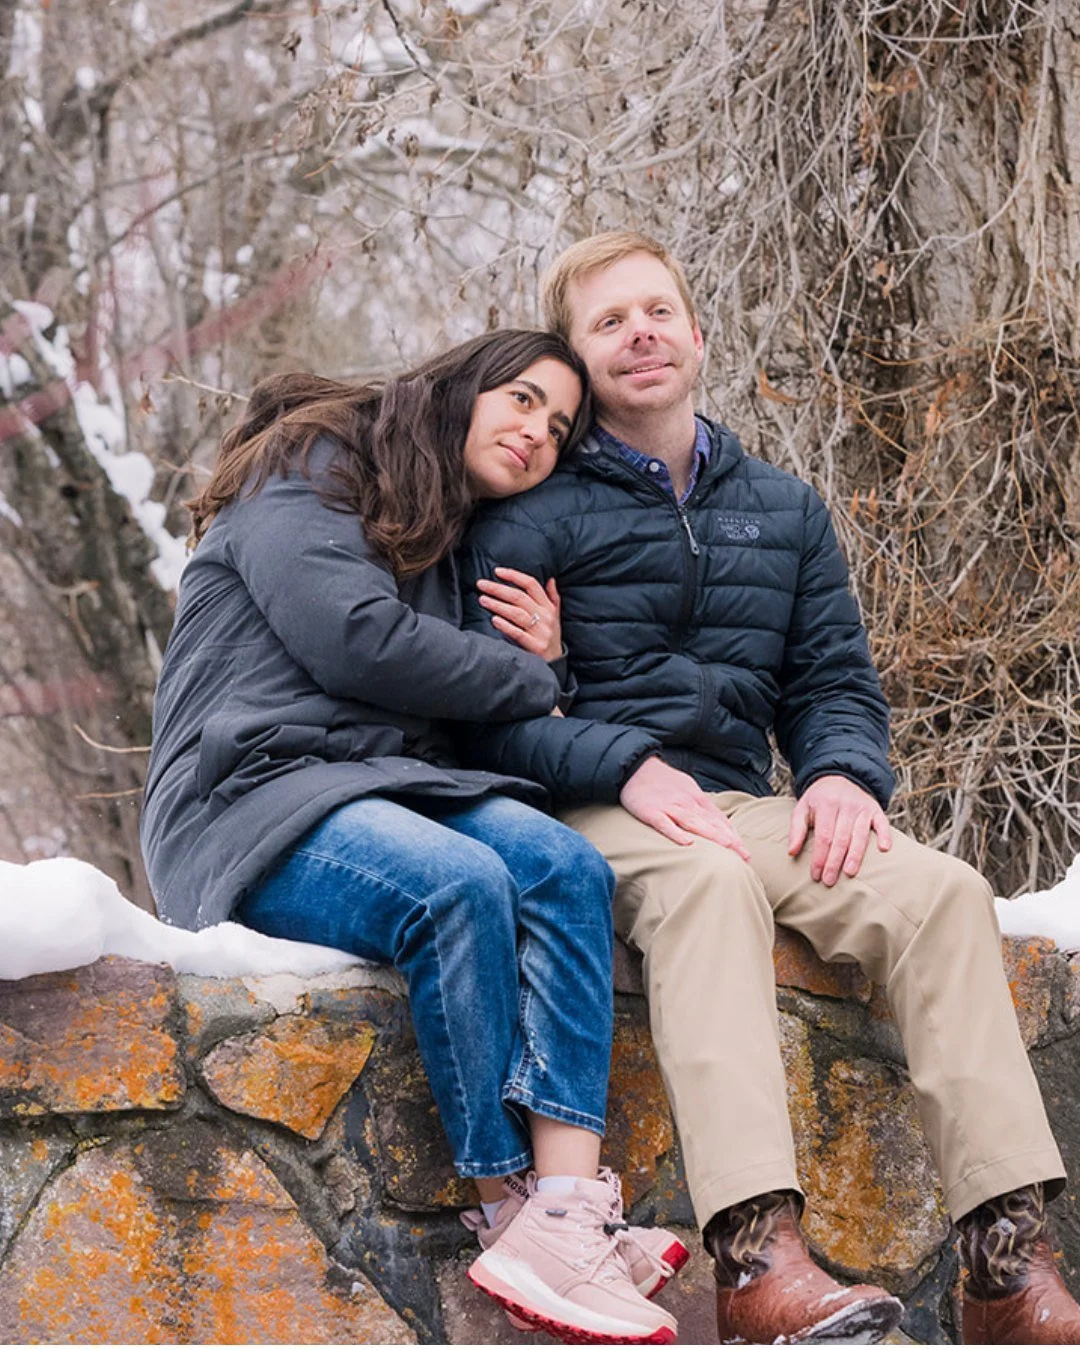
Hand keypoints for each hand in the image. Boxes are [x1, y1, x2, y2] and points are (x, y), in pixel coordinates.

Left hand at [476, 567, 561, 661]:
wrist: (556, 664)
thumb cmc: (551, 637)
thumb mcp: (555, 616)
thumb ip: (552, 597)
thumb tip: (550, 579)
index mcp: (548, 607)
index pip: (531, 585)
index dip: (514, 576)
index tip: (497, 571)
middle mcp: (545, 617)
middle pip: (519, 597)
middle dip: (498, 589)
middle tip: (481, 584)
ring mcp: (541, 632)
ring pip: (517, 614)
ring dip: (498, 605)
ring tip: (482, 600)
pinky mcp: (536, 647)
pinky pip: (518, 634)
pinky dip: (506, 626)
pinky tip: (494, 620)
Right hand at [619, 756, 750, 856]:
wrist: (635, 766)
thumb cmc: (663, 781)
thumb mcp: (687, 789)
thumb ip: (700, 805)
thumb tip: (716, 822)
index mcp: (697, 798)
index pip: (720, 819)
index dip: (734, 836)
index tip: (746, 852)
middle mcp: (687, 803)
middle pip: (712, 823)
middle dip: (730, 840)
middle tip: (745, 856)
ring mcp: (670, 807)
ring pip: (694, 823)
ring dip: (711, 835)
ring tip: (726, 846)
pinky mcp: (652, 812)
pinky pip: (665, 824)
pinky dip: (676, 833)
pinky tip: (686, 843)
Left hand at [788, 775, 892, 885]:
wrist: (839, 777)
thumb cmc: (818, 800)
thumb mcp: (802, 808)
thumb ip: (796, 829)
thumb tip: (791, 852)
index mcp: (826, 805)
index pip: (824, 836)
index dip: (820, 857)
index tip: (816, 875)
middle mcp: (846, 805)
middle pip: (841, 839)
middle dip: (834, 862)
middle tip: (829, 881)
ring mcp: (862, 807)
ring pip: (860, 835)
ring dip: (855, 855)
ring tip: (849, 873)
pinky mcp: (875, 809)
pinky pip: (882, 823)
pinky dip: (884, 835)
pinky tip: (883, 849)